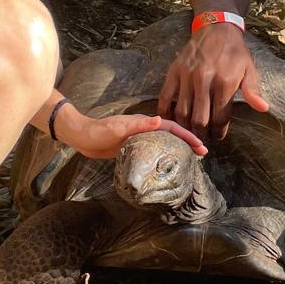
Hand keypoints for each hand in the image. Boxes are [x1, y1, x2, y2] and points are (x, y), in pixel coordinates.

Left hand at [59, 107, 206, 161]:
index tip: (200, 146)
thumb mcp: (119, 127)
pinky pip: (154, 151)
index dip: (187, 135)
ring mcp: (139, 139)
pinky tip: (167, 164)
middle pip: (171, 135)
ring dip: (178, 148)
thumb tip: (161, 119)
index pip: (171, 127)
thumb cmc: (99, 131)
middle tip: (203, 154)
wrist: (81, 137)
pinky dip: (165, 155)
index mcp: (144, 123)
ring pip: (164, 143)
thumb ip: (139, 124)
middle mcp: (144, 129)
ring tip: (191, 159)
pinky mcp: (132, 148)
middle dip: (188, 142)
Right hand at [157, 23, 268, 140]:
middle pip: (199, 119)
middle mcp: (204, 79)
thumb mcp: (249, 69)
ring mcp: (187, 75)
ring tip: (190, 133)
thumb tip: (263, 108)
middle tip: (204, 139)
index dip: (219, 132)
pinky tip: (170, 121)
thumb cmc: (235, 53)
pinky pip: (165, 97)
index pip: (220, 117)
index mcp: (225, 81)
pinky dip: (165, 113)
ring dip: (185, 127)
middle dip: (202, 134)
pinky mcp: (174, 71)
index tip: (218, 136)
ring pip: (182, 111)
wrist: (216, 28)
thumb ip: (253, 90)